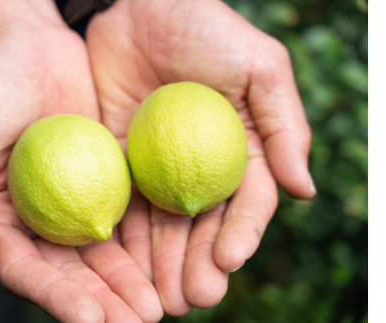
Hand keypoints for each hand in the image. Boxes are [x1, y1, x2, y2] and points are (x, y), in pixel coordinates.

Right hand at [0, 1, 161, 321]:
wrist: (26, 43)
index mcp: (4, 222)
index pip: (30, 272)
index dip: (59, 298)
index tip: (90, 319)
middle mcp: (42, 219)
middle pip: (73, 273)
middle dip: (104, 304)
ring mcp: (78, 199)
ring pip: (105, 254)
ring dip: (130, 285)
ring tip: (157, 309)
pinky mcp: (108, 177)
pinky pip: (127, 214)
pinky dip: (145, 242)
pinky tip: (169, 262)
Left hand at [87, 0, 315, 315]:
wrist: (136, 7)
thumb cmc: (203, 27)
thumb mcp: (259, 67)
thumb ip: (285, 127)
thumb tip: (305, 190)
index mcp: (240, 149)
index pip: (247, 203)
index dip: (241, 234)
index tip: (227, 260)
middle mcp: (200, 165)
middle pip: (204, 226)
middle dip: (199, 265)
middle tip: (192, 298)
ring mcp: (158, 168)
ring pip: (164, 227)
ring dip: (163, 266)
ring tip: (161, 299)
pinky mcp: (120, 163)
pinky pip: (124, 205)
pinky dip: (126, 238)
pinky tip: (125, 267)